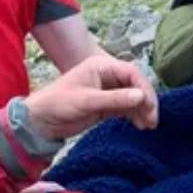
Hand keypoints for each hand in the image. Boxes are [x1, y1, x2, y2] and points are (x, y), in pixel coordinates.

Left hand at [24, 55, 157, 139]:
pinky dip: (135, 116)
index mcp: (102, 66)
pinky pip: (127, 108)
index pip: (131, 73)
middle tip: (152, 118)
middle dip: (146, 100)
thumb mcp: (87, 101)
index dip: (144, 88)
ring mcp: (108, 91)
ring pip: (133, 97)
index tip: (149, 105)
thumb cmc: (58, 104)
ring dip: (143, 110)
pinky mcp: (106, 105)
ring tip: (148, 125)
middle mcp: (107, 76)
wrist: (40, 121)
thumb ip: (115, 99)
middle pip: (136, 85)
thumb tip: (141, 96)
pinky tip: (141, 125)